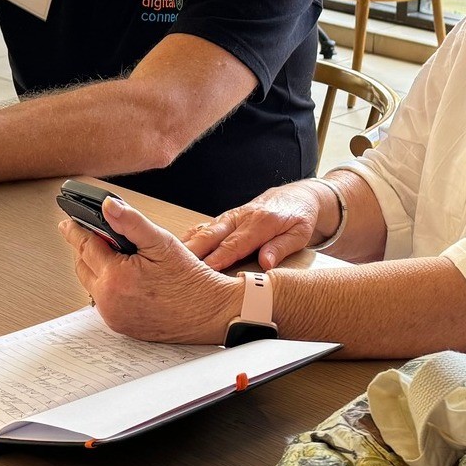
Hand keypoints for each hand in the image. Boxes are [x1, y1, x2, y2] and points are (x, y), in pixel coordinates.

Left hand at [60, 197, 241, 344]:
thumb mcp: (161, 242)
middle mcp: (109, 301)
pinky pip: (105, 302)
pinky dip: (109, 287)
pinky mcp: (122, 327)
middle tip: (99, 236)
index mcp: (115, 278)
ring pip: (93, 285)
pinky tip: (129, 279)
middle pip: (83, 267)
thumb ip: (130, 222)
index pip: (85, 246)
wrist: (212, 312)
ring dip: (97, 269)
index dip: (75, 230)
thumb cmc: (191, 280)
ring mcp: (114, 317)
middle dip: (87, 249)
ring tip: (120, 257)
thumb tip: (108, 206)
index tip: (67, 223)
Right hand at [182, 182, 326, 270]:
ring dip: (185, 245)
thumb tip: (266, 263)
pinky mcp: (225, 219)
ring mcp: (230, 217)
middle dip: (193, 251)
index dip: (219, 257)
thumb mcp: (300, 234)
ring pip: (203, 231)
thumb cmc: (299, 218)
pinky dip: (189, 237)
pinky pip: (203, 228)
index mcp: (261, 222)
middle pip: (212, 235)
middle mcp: (241, 217)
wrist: (295, 196)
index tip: (204, 270)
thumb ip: (282, 247)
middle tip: (175, 266)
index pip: (236, 243)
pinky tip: (173, 249)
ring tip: (166, 259)